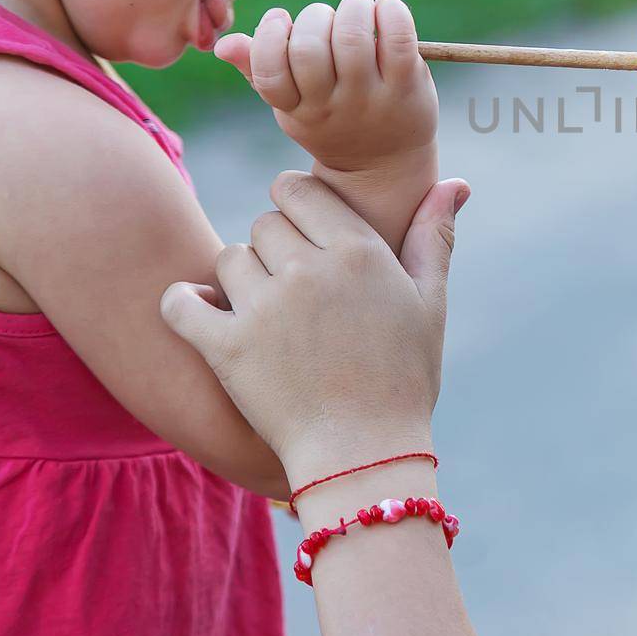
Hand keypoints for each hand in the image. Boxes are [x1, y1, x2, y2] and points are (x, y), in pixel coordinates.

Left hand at [160, 171, 470, 483]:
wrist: (364, 455)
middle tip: (291, 285)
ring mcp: (265, 309)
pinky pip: (181, 303)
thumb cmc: (403, 378)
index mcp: (359, 252)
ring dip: (240, 279)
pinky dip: (184, 304)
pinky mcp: (226, 348)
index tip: (300, 230)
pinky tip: (202, 313)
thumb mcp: (429, 303)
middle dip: (274, 248)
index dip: (294, 204)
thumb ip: (433, 236)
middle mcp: (310, 271)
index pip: (298, 190)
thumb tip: (455, 181)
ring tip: (263, 312)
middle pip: (264, 224)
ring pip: (229, 260)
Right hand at [216, 0, 438, 175]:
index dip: (270, 37)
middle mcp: (331, 106)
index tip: (281, 20)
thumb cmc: (332, 122)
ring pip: (352, 37)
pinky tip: (385, 9)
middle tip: (327, 18)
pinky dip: (391, 11)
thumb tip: (223, 45)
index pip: (270, 72)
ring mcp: (371, 97)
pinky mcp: (407, 86)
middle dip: (315, 17)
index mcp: (295, 109)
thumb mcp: (291, 107)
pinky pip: (398, 37)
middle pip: (309, 49)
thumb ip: (259, 72)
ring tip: (358, 9)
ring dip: (353, 8)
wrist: (385, 166)